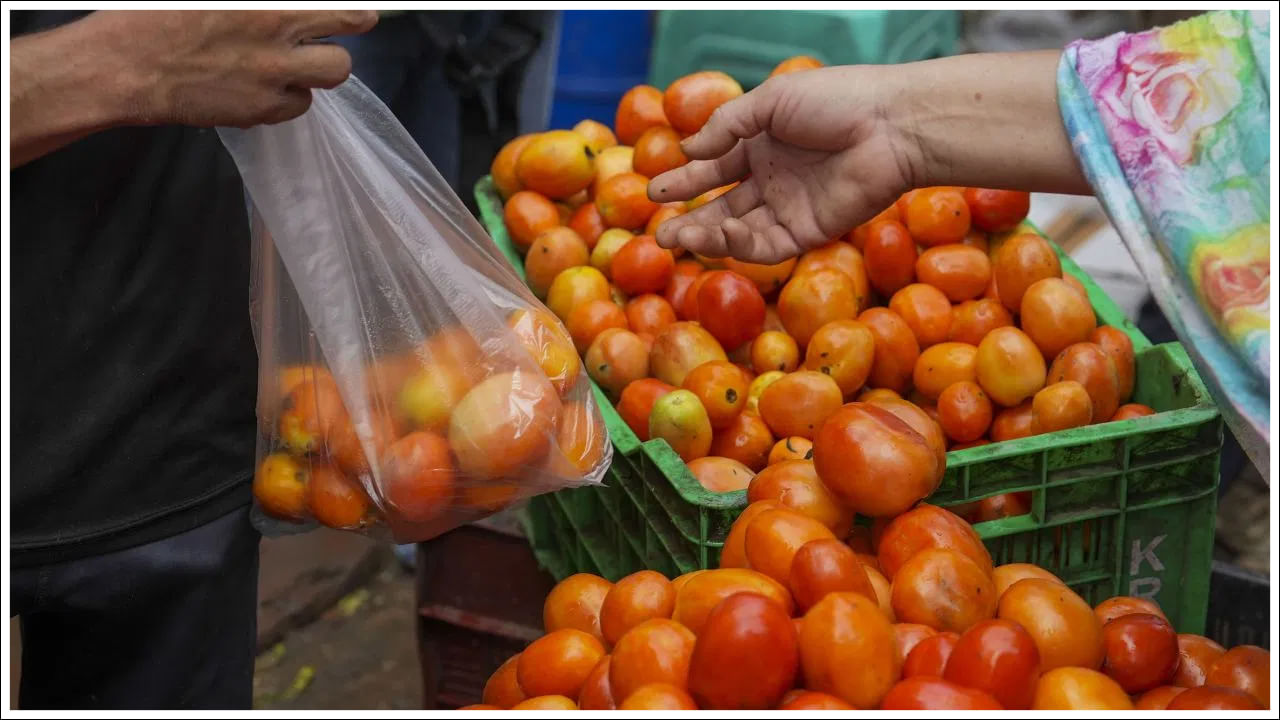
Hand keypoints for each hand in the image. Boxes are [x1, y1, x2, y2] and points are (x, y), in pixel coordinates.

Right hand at [94, 10, 377, 127]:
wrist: (124, 65)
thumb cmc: (154, 16)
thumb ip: (252, 5)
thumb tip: (280, 11)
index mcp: (267, 5)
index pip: (334, 7)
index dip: (350, 12)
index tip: (357, 13)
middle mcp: (277, 35)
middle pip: (347, 40)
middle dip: (348, 35)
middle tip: (340, 32)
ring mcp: (273, 76)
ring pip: (330, 77)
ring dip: (317, 70)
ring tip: (293, 62)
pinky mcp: (260, 109)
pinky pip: (298, 106)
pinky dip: (288, 97)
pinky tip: (265, 86)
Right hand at [647, 66, 920, 263]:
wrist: (892, 125)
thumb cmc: (836, 101)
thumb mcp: (772, 100)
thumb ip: (728, 126)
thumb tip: (688, 150)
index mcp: (762, 145)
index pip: (714, 168)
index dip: (684, 180)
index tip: (654, 190)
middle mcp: (773, 179)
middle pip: (721, 206)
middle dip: (687, 219)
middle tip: (657, 230)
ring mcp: (790, 208)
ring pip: (739, 230)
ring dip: (706, 235)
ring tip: (676, 236)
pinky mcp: (809, 232)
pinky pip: (767, 245)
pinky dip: (740, 245)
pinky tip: (721, 234)